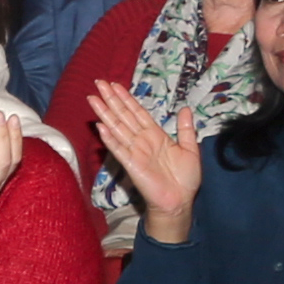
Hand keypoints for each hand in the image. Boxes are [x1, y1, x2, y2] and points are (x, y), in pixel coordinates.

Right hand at [82, 82, 204, 241]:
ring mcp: (135, 152)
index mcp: (155, 135)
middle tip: (98, 83)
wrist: (180, 201)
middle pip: (123, 115)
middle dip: (111, 99)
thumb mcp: (190, 149)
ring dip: (105, 113)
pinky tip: (100, 127)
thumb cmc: (185, 179)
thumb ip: (186, 129)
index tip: (115, 85)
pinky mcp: (131, 165)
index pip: (138, 112)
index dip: (126, 98)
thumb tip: (186, 108)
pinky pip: (119, 149)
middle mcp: (142, 140)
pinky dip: (110, 138)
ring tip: (93, 99)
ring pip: (117, 128)